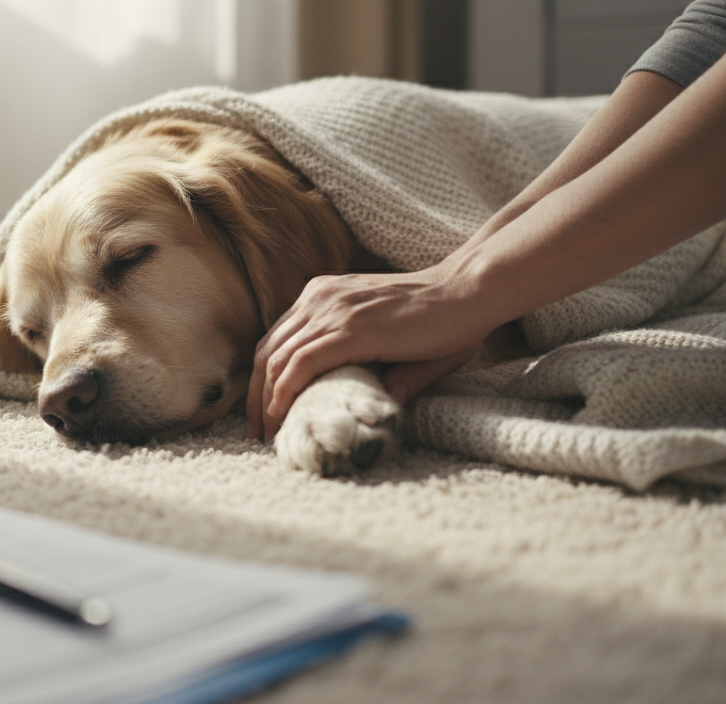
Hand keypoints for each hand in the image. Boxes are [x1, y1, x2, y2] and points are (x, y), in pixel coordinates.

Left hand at [247, 267, 489, 439]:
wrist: (469, 292)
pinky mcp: (349, 330)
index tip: (264, 411)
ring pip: (276, 360)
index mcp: (324, 295)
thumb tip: (380, 403)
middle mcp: (319, 297)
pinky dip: (285, 393)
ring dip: (266, 401)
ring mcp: (331, 311)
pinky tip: (283, 417)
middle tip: (257, 431)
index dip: (263, 377)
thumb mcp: (393, 339)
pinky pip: (300, 364)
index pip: (277, 338)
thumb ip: (376, 367)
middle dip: (256, 395)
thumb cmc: (442, 319)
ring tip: (268, 434)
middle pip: (266, 350)